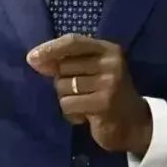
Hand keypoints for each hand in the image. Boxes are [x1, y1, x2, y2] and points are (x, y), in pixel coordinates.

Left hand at [27, 34, 152, 155]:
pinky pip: (68, 104)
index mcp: (108, 49)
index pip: (73, 41)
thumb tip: (34, 59)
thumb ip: (69, 62)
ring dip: (67, 99)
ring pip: (63, 87)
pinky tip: (85, 116)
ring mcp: (109, 83)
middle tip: (79, 93)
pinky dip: (71, 114)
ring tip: (84, 104)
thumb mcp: (94, 71)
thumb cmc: (108, 93)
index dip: (50, 48)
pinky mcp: (104, 103)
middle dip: (62, 82)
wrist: (134, 124)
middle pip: (64, 67)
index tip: (31, 57)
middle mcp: (111, 62)